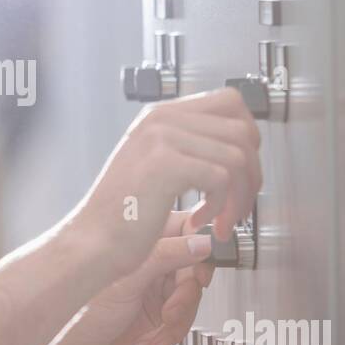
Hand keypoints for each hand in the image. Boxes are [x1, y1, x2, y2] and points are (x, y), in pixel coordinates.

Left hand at [43, 210, 214, 344]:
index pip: (182, 230)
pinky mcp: (152, 321)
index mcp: (135, 244)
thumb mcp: (127, 279)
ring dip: (177, 320)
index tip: (199, 272)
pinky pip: (179, 324)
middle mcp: (144, 265)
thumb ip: (167, 255)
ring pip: (189, 299)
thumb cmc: (77, 316)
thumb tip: (202, 242)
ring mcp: (149, 293)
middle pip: (192, 268)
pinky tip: (147, 343)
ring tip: (157, 330)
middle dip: (186, 294)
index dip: (198, 249)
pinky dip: (169, 335)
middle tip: (171, 309)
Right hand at [65, 87, 261, 284]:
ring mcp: (162, 138)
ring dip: (238, 197)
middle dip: (251, 173)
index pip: (229, 102)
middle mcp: (161, 119)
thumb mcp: (154, 164)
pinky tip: (200, 221)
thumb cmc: (124, 214)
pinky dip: (221, 206)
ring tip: (220, 220)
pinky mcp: (165, 164)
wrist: (93, 242)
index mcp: (160, 116)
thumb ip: (189, 146)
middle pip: (241, 129)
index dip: (248, 138)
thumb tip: (238, 144)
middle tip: (238, 203)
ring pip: (237, 157)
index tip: (242, 172)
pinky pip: (221, 178)